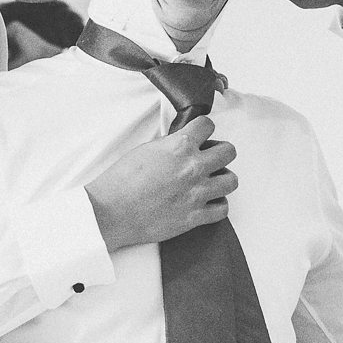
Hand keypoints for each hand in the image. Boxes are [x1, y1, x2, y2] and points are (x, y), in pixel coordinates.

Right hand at [85, 116, 238, 252]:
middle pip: (229, 152)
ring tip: (210, 181)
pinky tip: (207, 202)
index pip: (208, 125)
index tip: (201, 134)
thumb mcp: (146, 150)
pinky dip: (217, 205)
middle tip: (209, 158)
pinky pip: (223, 209)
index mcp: (179, 146)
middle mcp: (193, 168)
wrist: (111, 211)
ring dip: (222, 178)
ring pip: (231, 180)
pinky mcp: (194, 217)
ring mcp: (196, 193)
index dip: (204, 129)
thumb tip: (183, 144)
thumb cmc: (121, 181)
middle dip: (220, 152)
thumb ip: (171, 145)